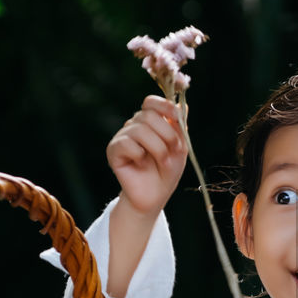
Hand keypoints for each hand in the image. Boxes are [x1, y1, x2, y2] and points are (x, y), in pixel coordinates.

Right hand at [107, 94, 186, 216]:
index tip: (177, 115)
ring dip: (158, 148)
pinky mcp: (113, 150)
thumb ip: (179, 127)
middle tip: (174, 150)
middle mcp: (134, 126)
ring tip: (163, 162)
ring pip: (140, 130)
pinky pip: (126, 144)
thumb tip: (183, 105)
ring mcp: (123, 137)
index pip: (151, 102)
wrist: (155, 195)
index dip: (164, 105)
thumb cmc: (167, 170)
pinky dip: (140, 155)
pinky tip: (141, 164)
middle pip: (148, 116)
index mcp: (150, 122)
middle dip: (167, 134)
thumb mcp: (180, 147)